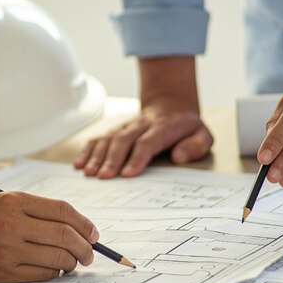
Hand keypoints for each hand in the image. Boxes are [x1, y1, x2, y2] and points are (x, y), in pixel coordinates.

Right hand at [0, 192, 98, 282]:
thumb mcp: (1, 201)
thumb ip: (36, 209)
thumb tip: (77, 226)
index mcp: (13, 201)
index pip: (63, 211)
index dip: (85, 223)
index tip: (94, 233)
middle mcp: (11, 224)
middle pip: (65, 235)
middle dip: (86, 247)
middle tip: (90, 253)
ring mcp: (6, 250)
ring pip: (57, 258)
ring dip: (72, 262)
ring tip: (73, 261)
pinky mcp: (2, 272)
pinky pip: (42, 275)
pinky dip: (55, 273)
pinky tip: (55, 269)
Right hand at [74, 105, 212, 177]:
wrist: (170, 105)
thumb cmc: (186, 127)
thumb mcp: (203, 134)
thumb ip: (196, 145)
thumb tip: (178, 157)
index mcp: (164, 127)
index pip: (148, 142)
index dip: (137, 157)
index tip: (128, 174)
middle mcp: (141, 125)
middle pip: (124, 140)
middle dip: (112, 159)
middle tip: (103, 177)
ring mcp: (126, 126)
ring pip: (108, 138)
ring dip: (97, 156)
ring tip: (89, 173)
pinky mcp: (116, 130)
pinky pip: (99, 138)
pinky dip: (88, 150)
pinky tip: (79, 164)